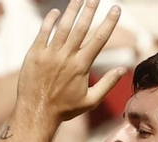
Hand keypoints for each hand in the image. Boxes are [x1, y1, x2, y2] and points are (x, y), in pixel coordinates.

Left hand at [15, 0, 126, 125]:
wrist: (35, 114)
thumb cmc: (64, 109)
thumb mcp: (90, 101)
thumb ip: (108, 84)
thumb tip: (123, 69)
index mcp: (81, 66)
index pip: (99, 39)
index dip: (109, 22)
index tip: (116, 8)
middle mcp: (66, 57)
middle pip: (81, 27)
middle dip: (90, 9)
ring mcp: (49, 55)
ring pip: (63, 27)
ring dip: (72, 10)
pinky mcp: (34, 56)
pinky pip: (42, 34)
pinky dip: (49, 21)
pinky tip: (55, 12)